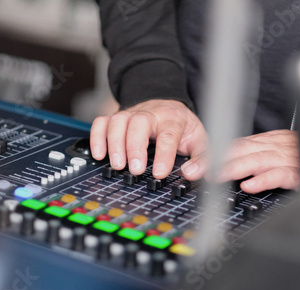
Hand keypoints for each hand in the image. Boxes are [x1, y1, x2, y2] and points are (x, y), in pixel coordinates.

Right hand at [90, 99, 207, 178]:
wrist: (166, 105)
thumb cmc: (181, 127)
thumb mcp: (199, 140)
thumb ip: (202, 159)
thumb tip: (192, 174)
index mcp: (173, 118)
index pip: (168, 134)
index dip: (164, 154)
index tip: (160, 173)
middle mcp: (150, 114)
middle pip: (139, 123)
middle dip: (135, 146)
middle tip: (135, 169)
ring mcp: (131, 114)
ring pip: (118, 121)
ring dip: (114, 143)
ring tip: (117, 165)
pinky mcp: (116, 118)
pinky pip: (102, 122)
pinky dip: (97, 137)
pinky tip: (99, 154)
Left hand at [181, 130, 299, 193]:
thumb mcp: (272, 155)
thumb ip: (250, 160)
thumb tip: (221, 169)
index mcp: (265, 142)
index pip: (233, 145)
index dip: (211, 154)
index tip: (192, 166)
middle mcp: (274, 146)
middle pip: (240, 150)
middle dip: (214, 161)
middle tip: (193, 172)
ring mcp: (287, 158)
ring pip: (256, 160)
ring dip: (233, 168)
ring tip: (214, 176)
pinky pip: (281, 174)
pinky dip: (264, 179)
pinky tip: (249, 185)